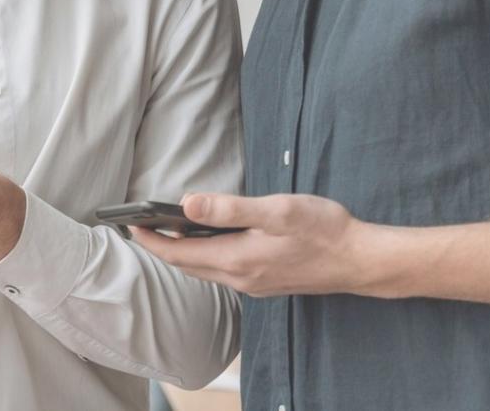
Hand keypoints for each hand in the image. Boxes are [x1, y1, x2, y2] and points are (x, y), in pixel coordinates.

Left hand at [132, 192, 392, 298]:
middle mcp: (239, 278)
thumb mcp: (275, 210)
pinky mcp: (265, 283)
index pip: (178, 253)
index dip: (150, 239)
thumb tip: (186, 205)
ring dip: (182, 252)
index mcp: (236, 259)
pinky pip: (223, 271)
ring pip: (204, 269)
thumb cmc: (322, 230)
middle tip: (139, 225)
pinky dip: (205, 256)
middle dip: (160, 246)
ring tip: (166, 229)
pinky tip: (209, 240)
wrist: (360, 260)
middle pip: (187, 265)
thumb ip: (229, 208)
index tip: (129, 223)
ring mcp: (253, 284)